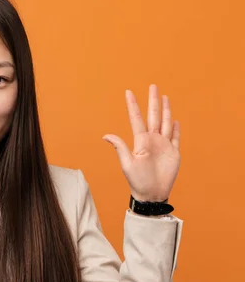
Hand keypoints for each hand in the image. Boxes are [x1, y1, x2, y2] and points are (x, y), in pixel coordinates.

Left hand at [103, 84, 180, 201]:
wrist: (151, 194)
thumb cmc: (137, 181)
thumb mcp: (127, 163)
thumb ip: (120, 147)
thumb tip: (105, 135)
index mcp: (141, 141)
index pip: (136, 119)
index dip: (133, 105)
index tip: (128, 92)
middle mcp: (152, 140)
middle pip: (154, 116)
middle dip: (153, 101)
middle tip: (153, 86)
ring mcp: (163, 146)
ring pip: (166, 123)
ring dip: (165, 110)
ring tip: (164, 97)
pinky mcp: (173, 153)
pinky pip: (175, 138)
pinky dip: (176, 129)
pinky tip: (174, 120)